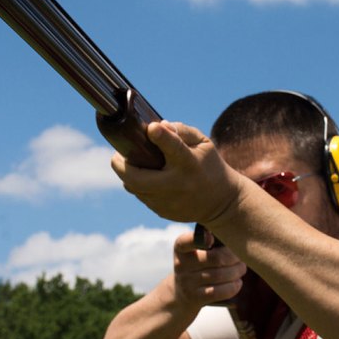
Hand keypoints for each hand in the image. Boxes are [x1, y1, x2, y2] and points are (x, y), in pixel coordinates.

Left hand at [111, 120, 244, 224]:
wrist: (221, 203)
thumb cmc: (209, 166)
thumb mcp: (204, 144)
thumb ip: (182, 132)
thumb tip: (159, 125)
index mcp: (190, 164)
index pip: (174, 149)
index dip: (161, 138)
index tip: (152, 128)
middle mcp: (177, 185)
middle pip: (138, 178)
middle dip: (120, 165)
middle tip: (117, 155)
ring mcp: (168, 202)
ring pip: (134, 188)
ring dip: (128, 175)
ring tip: (131, 164)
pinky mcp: (163, 212)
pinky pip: (142, 197)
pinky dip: (138, 186)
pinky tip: (144, 178)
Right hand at [171, 231, 245, 308]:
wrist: (180, 294)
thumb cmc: (196, 265)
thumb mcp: (194, 251)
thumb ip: (209, 240)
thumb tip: (234, 236)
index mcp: (181, 248)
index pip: (187, 241)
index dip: (201, 238)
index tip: (212, 238)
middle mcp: (181, 264)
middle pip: (215, 258)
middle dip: (234, 257)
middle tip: (241, 258)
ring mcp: (187, 282)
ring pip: (219, 275)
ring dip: (236, 271)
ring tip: (242, 268)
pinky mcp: (195, 297)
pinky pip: (218, 292)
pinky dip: (232, 287)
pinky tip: (238, 282)